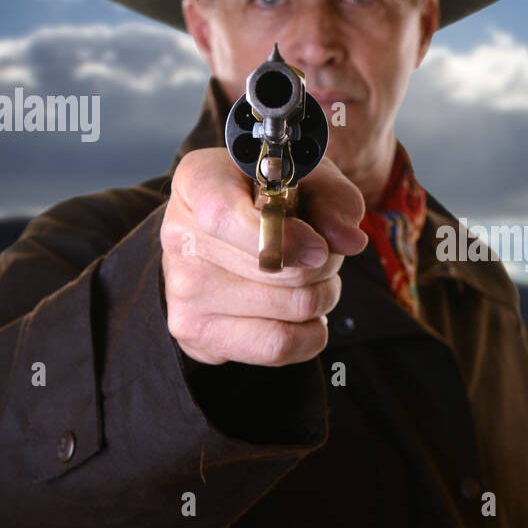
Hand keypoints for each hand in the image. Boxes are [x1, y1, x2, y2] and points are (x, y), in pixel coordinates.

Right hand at [160, 148, 367, 366]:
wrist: (236, 234)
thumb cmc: (276, 199)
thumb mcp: (313, 180)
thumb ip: (335, 202)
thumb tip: (348, 241)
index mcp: (198, 182)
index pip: (224, 216)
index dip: (281, 238)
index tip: (319, 248)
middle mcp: (179, 235)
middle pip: (273, 270)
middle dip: (321, 265)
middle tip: (321, 253)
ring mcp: (182, 290)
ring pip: (289, 309)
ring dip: (321, 297)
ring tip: (311, 280)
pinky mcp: (196, 334)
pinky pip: (278, 347)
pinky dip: (310, 334)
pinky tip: (302, 314)